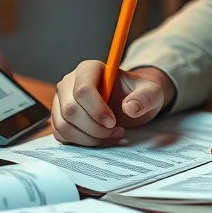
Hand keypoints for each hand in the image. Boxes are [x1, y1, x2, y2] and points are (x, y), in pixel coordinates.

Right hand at [51, 61, 176, 146]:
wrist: (131, 103)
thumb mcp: (151, 92)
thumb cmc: (138, 94)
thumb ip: (145, 97)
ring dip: (89, 138)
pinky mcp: (60, 118)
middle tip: (116, 131)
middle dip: (94, 128)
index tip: (114, 123)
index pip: (83, 89)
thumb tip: (130, 108)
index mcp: (89, 69)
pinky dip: (82, 143)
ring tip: (111, 136)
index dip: (97, 110)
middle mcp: (69, 83)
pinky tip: (101, 140)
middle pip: (71, 110)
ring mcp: (61, 101)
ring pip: (64, 125)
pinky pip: (62, 135)